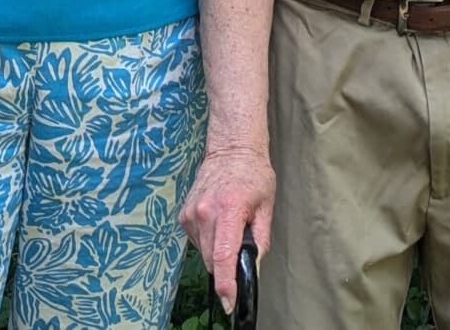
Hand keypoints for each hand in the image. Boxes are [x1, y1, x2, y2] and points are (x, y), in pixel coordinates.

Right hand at [180, 147, 274, 314]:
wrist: (231, 149)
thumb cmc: (252, 174)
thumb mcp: (266, 207)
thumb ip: (260, 241)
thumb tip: (253, 269)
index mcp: (228, 210)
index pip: (223, 256)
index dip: (226, 283)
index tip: (230, 301)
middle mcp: (204, 213)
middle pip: (211, 260)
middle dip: (226, 267)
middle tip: (241, 248)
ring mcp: (191, 214)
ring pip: (203, 253)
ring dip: (217, 252)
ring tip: (230, 227)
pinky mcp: (183, 215)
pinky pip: (196, 241)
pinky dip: (208, 241)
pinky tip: (219, 223)